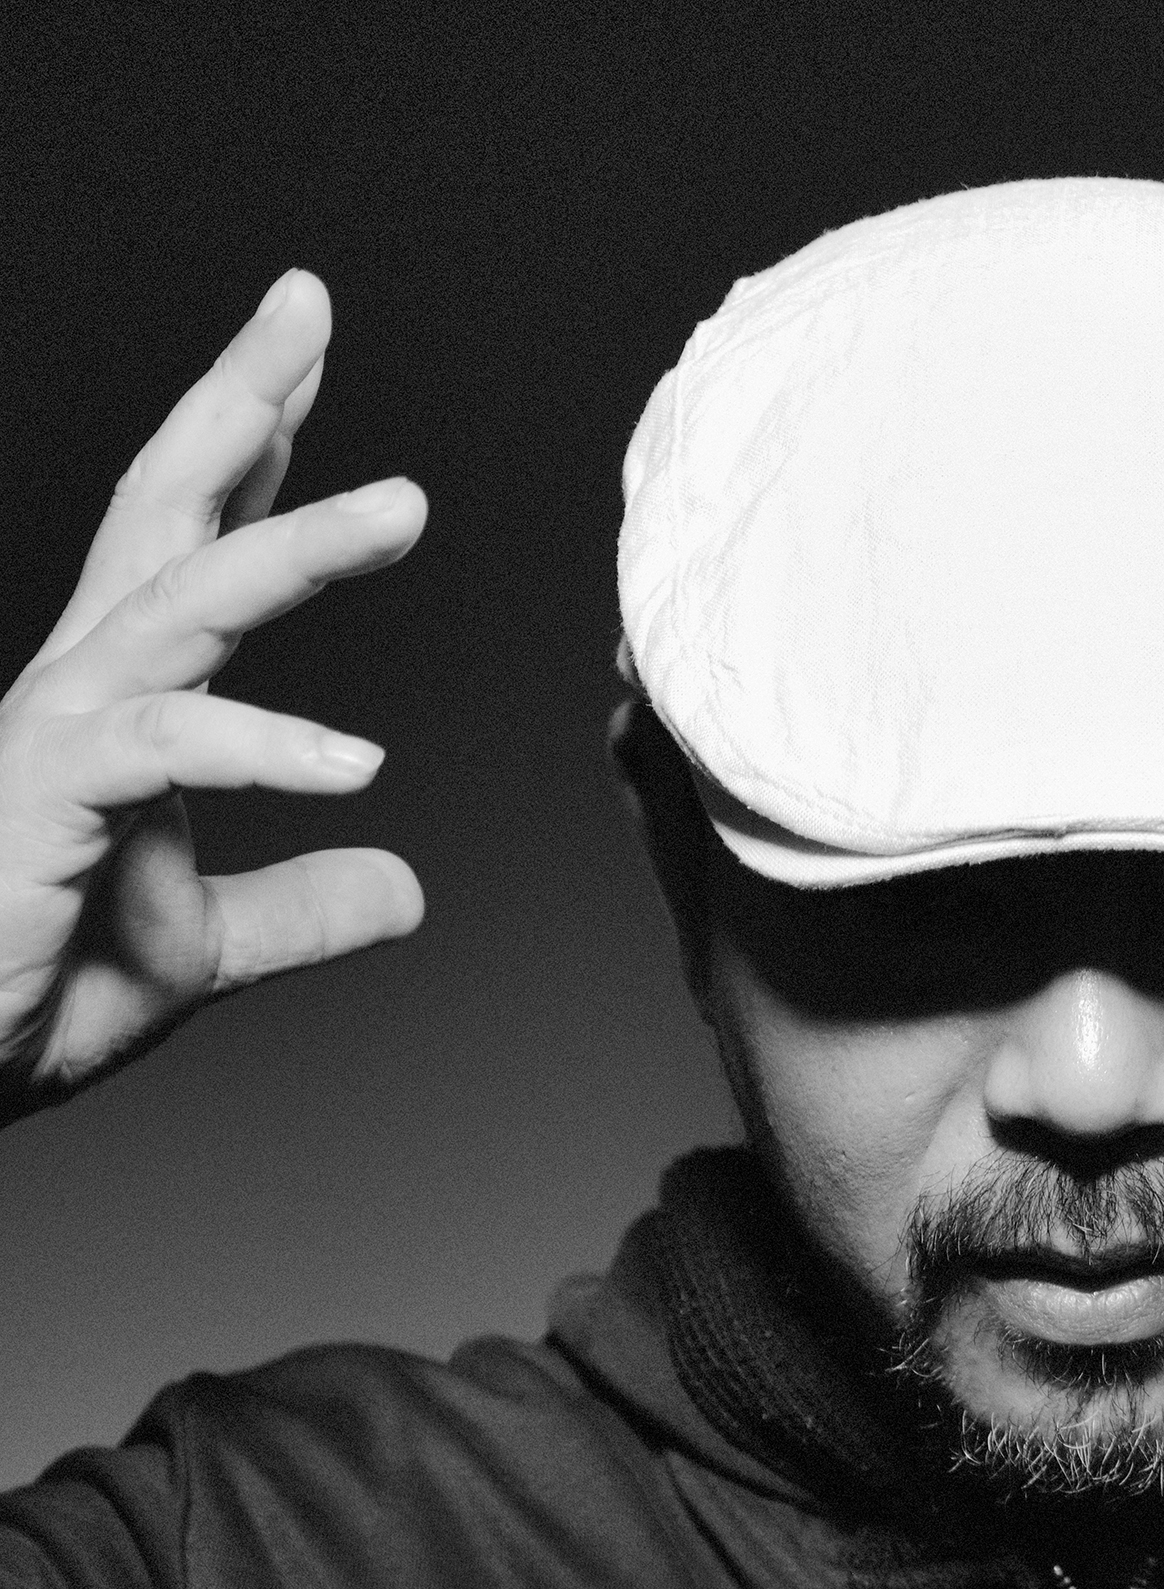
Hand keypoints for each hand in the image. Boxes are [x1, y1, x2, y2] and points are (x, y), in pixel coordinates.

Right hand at [0, 271, 426, 1120]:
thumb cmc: (36, 990)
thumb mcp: (202, 950)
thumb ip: (299, 912)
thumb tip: (404, 886)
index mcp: (117, 704)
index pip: (188, 548)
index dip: (253, 453)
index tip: (305, 363)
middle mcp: (82, 690)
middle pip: (165, 511)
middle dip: (238, 399)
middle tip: (304, 300)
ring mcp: (60, 734)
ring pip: (184, 603)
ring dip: (296, 545)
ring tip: (404, 506)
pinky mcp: (45, 800)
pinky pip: (166, 749)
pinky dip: (265, 746)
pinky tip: (357, 765)